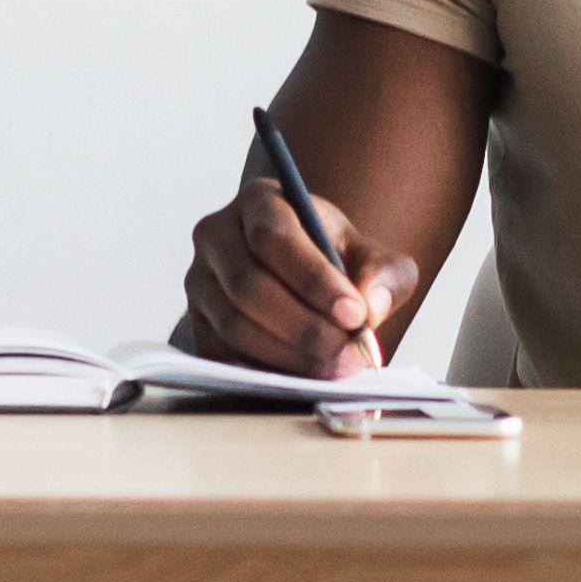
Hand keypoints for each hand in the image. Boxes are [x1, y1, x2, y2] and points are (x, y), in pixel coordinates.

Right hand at [178, 173, 418, 379]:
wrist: (306, 281)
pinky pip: (222, 356)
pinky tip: (304, 379)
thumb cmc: (337, 261)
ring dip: (289, 355)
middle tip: (350, 353)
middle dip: (305, 328)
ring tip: (336, 367)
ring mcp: (200, 282)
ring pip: (234, 325)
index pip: (274, 237)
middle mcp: (217, 236)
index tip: (354, 314)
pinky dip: (264, 372)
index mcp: (259, 202)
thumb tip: (372, 305)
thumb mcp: (372, 257)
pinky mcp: (197, 324)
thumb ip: (383, 274)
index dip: (313, 280)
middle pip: (248, 286)